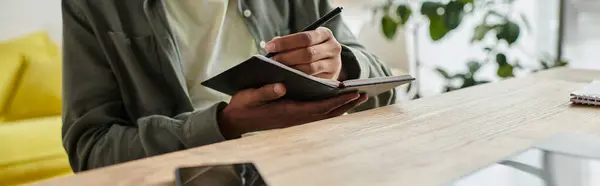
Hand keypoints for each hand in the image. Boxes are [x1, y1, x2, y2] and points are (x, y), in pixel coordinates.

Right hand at [218, 83, 367, 138]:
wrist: (235, 121)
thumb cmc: (243, 106)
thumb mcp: (249, 96)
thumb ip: (265, 91)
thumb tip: (282, 86)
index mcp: (287, 112)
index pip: (318, 107)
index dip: (336, 100)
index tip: (352, 92)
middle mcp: (295, 119)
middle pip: (327, 113)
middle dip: (345, 104)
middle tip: (363, 94)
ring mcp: (295, 120)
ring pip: (324, 116)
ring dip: (341, 107)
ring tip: (356, 98)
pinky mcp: (294, 119)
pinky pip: (317, 116)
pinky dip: (330, 109)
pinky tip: (338, 103)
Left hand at [265, 27, 346, 79]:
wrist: (331, 63)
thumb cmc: (312, 49)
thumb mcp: (306, 41)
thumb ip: (290, 42)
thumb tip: (271, 45)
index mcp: (325, 34)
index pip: (304, 37)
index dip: (285, 42)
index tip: (269, 47)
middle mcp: (333, 48)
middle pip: (307, 53)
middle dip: (286, 57)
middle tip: (272, 61)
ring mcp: (333, 64)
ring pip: (310, 68)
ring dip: (291, 69)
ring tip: (277, 69)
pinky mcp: (330, 78)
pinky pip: (312, 79)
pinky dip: (298, 79)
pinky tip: (287, 78)